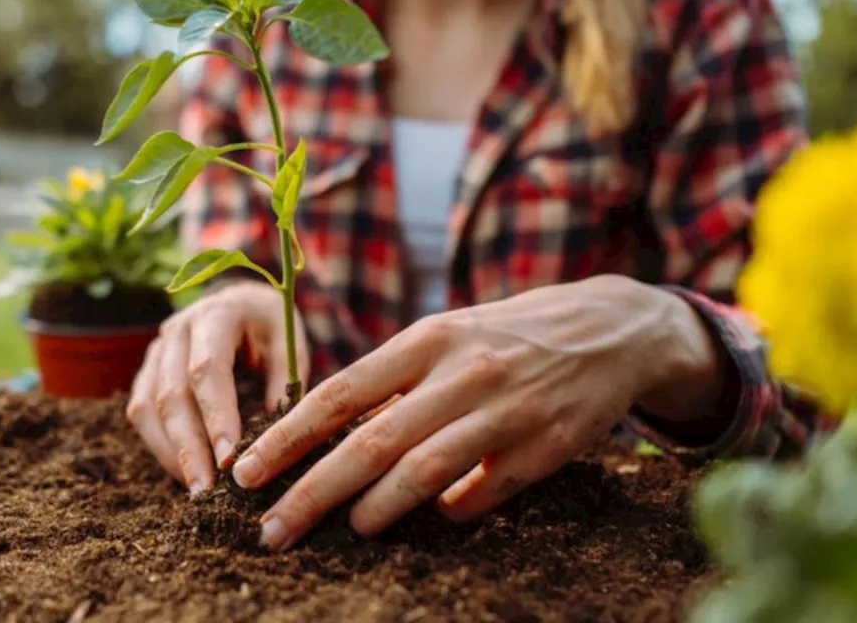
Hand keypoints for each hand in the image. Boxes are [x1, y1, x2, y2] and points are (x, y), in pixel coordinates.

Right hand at [127, 279, 309, 493]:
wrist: (240, 300)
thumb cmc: (270, 326)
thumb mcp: (289, 343)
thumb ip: (284, 385)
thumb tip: (274, 441)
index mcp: (217, 314)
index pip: (208, 369)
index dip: (216, 416)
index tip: (230, 460)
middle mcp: (177, 329)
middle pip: (172, 393)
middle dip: (189, 447)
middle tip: (207, 490)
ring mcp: (156, 349)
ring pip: (148, 406)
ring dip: (170, 451)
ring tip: (195, 489)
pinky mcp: (147, 370)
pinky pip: (140, 411)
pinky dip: (159, 444)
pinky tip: (182, 471)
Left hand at [229, 274, 723, 550]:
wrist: (610, 327)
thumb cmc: (507, 334)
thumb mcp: (446, 334)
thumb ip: (394, 381)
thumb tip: (333, 436)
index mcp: (424, 339)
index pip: (337, 393)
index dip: (286, 438)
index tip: (246, 473)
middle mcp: (459, 372)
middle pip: (369, 442)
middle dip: (311, 491)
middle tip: (271, 530)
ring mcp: (504, 409)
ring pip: (422, 470)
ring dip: (374, 509)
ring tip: (345, 529)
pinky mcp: (545, 446)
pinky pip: (484, 491)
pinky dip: (453, 510)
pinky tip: (439, 518)